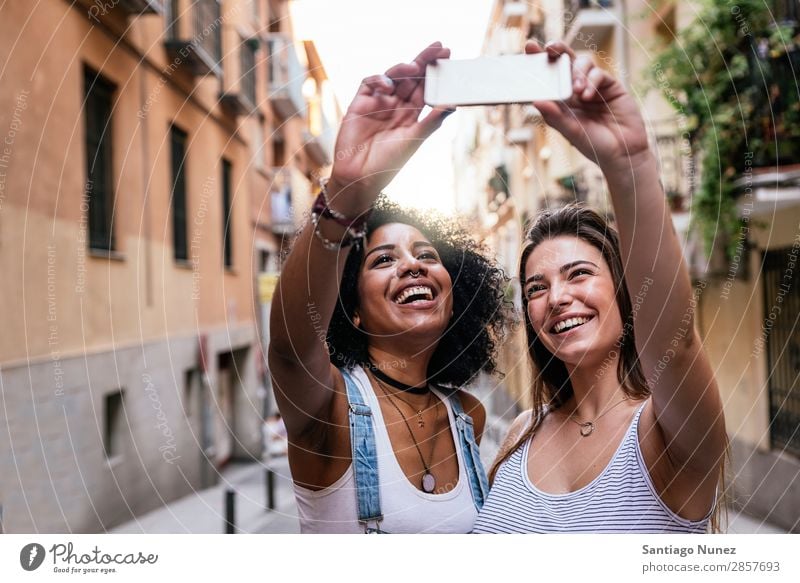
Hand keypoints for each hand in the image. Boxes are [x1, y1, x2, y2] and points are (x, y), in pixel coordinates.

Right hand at [326, 42, 453, 214]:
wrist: (359, 176)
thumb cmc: (388, 163)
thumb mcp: (413, 141)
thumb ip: (431, 122)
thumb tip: (452, 105)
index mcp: (411, 116)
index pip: (426, 88)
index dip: (436, 73)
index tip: (449, 57)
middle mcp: (396, 107)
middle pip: (412, 78)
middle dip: (424, 61)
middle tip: (440, 46)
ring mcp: (377, 104)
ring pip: (392, 78)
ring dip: (403, 69)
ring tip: (415, 66)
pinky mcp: (360, 104)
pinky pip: (369, 83)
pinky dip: (378, 80)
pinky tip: (388, 85)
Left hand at [526, 41, 649, 171]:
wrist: (623, 153)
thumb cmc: (594, 146)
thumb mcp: (571, 132)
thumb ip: (555, 116)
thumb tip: (535, 101)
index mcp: (562, 100)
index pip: (548, 76)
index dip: (539, 60)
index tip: (529, 46)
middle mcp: (576, 90)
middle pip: (565, 62)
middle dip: (557, 50)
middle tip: (549, 47)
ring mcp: (594, 86)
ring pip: (582, 64)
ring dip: (577, 73)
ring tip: (577, 91)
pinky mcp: (611, 86)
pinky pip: (599, 74)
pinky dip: (592, 81)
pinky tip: (588, 96)